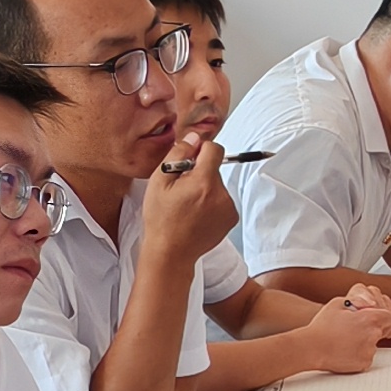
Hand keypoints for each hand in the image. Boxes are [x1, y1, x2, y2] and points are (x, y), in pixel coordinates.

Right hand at [136, 118, 236, 261]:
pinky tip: (196, 214)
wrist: (171, 253)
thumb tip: (194, 137)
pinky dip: (211, 202)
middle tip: (181, 189)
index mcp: (203, 182)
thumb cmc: (161, 219)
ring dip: (205, 188)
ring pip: (217, 184)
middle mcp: (221, 194)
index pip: (214, 149)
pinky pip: (222, 199)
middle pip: (215, 168)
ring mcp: (228, 207)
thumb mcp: (159, 182)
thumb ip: (178, 154)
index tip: (189, 160)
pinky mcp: (231, 218)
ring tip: (187, 205)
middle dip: (199, 172)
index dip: (200, 150)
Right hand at [301, 291, 390, 378]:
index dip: (380, 317)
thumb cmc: (322, 327)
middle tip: (353, 330)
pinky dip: (359, 355)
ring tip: (345, 340)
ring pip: (373, 345)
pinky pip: (366, 357)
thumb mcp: (338, 304)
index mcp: (369, 319)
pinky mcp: (364, 363)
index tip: (372, 319)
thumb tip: (367, 303)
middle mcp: (373, 335)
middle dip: (370, 329)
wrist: (311, 348)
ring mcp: (369, 350)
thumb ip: (357, 301)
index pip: (389, 316)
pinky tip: (345, 350)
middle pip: (381, 331)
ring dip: (364, 342)